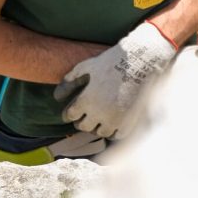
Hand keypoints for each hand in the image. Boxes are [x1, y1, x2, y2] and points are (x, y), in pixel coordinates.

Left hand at [54, 21, 175, 138]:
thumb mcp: (87, 66)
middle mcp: (98, 113)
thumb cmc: (112, 62)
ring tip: (99, 119)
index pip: (70, 115)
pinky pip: (116, 135)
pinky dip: (113, 131)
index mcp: (86, 100)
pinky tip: (113, 123)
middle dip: (82, 120)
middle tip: (85, 115)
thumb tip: (57, 96)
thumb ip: (70, 80)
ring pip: (100, 132)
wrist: (140, 63)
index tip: (72, 111)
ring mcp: (114, 119)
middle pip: (83, 126)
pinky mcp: (128, 122)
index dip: (69, 113)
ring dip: (97, 127)